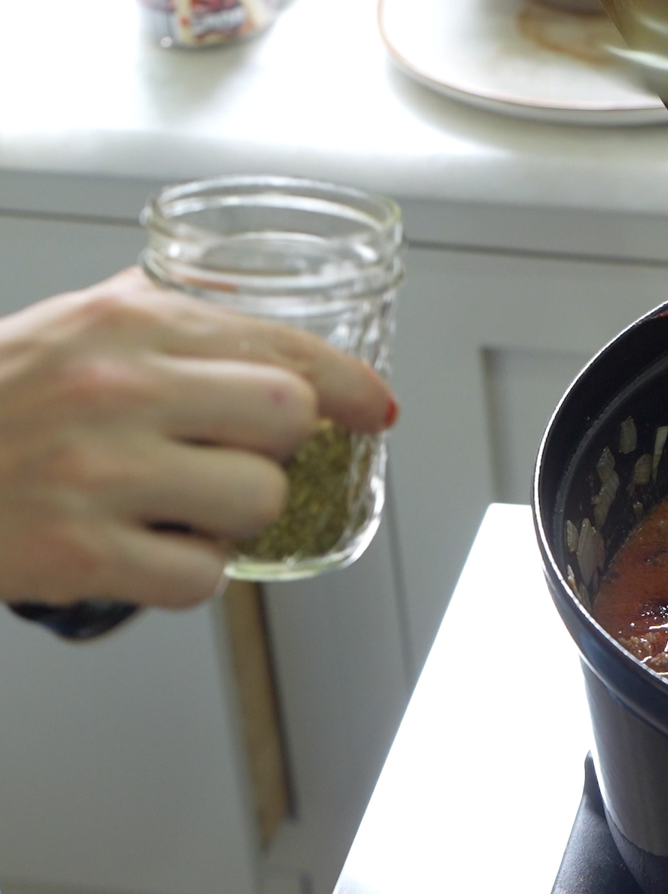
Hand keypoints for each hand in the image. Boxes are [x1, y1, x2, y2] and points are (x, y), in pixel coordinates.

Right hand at [0, 267, 396, 607]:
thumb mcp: (66, 328)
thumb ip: (156, 316)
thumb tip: (253, 321)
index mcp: (125, 322)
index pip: (281, 345)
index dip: (347, 385)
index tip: (375, 409)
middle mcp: (118, 387)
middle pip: (288, 419)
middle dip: (279, 450)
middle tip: (236, 460)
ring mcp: (98, 472)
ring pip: (258, 502)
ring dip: (236, 519)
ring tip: (179, 510)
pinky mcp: (77, 553)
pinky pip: (202, 577)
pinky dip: (188, 575)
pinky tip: (145, 552)